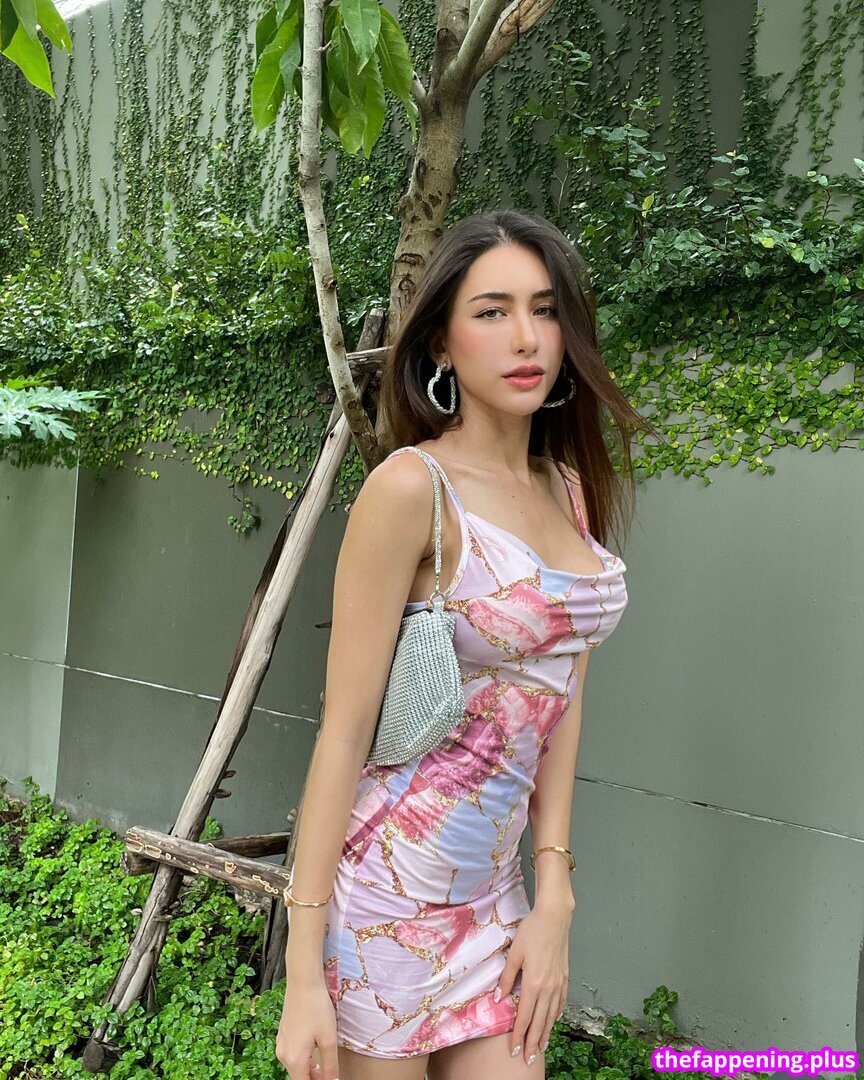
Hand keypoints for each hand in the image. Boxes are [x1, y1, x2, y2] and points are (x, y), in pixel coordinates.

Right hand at [275, 973, 339, 1078]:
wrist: (303, 982)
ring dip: (308, 1069)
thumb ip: (330, 1065)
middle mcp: (283, 1055)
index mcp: (294, 1060)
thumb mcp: (328, 1039)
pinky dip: (303, 1058)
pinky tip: (314, 1050)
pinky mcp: (283, 1033)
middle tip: (329, 1075)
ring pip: (295, 1065)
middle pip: (298, 1076)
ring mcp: (281, 1043)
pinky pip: (292, 1053)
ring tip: (324, 1066)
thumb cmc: (317, 1009)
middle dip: (313, 1078)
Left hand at [494, 904, 571, 1067]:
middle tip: (530, 1060)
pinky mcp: (564, 977)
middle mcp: (548, 988)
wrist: (554, 918)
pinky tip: (554, 1020)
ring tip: (542, 1047)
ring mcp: (558, 983)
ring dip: (546, 1033)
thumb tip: (499, 998)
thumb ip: (506, 978)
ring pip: (552, 1015)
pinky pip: (561, 1002)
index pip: (525, 1016)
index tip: (515, 1050)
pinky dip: (556, 1015)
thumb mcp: (514, 953)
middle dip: (534, 1042)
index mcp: (533, 983)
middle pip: (540, 1022)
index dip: (519, 1035)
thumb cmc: (532, 932)